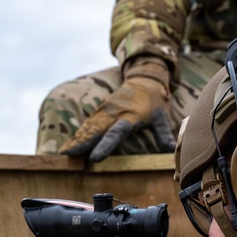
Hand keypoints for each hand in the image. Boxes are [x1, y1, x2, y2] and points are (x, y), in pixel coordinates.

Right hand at [59, 77, 174, 160]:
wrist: (145, 78)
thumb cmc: (155, 100)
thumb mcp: (162, 116)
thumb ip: (164, 133)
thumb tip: (171, 148)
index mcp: (130, 117)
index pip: (116, 133)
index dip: (105, 146)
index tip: (95, 157)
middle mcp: (115, 114)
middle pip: (96, 131)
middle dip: (82, 143)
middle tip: (69, 155)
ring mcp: (106, 110)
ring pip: (89, 127)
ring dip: (77, 139)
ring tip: (65, 152)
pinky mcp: (102, 109)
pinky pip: (88, 123)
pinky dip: (79, 134)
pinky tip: (70, 144)